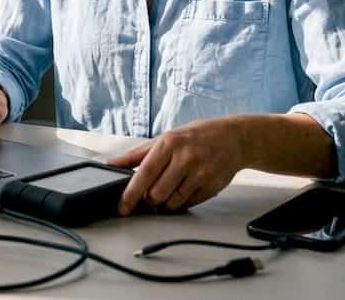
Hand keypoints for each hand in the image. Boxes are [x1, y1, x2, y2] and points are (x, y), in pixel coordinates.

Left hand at [106, 117, 245, 214]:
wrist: (233, 138)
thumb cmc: (195, 137)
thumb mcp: (165, 138)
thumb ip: (137, 154)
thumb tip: (111, 164)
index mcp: (169, 143)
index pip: (144, 173)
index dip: (131, 193)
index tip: (122, 206)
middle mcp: (185, 158)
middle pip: (156, 193)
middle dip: (150, 198)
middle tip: (152, 192)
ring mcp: (200, 173)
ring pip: (172, 202)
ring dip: (166, 201)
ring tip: (172, 185)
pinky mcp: (211, 186)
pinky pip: (188, 204)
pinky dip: (182, 201)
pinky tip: (186, 187)